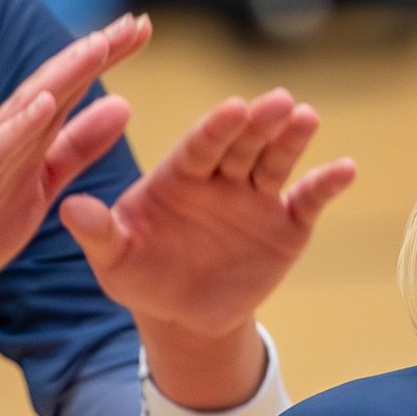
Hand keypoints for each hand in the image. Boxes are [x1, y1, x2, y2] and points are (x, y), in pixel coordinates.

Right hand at [0, 13, 150, 360]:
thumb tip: (123, 105)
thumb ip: (80, 146)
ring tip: (97, 46)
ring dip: (62, 74)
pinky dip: (20, 123)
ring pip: (28, 105)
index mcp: (28, 132)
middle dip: (95, 50)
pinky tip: (44, 102)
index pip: (73, 84)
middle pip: (56, 82)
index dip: (108, 54)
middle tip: (136, 21)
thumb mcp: (45, 182)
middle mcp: (7, 131)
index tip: (144, 26)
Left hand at [60, 89, 356, 343]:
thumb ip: (99, 233)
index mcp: (179, 174)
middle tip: (278, 101)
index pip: (200, 145)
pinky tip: (346, 169)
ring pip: (276, 160)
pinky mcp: (286, 223)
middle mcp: (221, 176)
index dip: (216, 128)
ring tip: (307, 117)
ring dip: (292, 138)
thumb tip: (70, 208)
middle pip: (242, 143)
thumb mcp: (115, 260)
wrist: (183, 315)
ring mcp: (256, 196)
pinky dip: (327, 184)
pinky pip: (308, 200)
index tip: (232, 107)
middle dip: (258, 122)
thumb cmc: (142, 276)